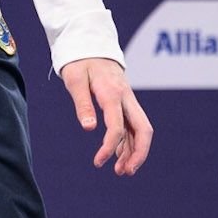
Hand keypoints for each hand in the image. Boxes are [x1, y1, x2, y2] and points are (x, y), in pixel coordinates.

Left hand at [59, 58, 152, 176]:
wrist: (91, 44)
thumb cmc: (80, 61)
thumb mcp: (75, 79)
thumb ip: (82, 103)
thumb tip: (88, 128)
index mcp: (113, 93)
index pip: (117, 126)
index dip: (109, 147)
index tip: (98, 162)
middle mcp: (126, 98)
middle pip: (143, 129)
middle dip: (139, 153)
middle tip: (125, 173)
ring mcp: (129, 100)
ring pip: (140, 129)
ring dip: (134, 151)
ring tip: (120, 170)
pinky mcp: (126, 102)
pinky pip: (133, 125)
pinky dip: (129, 142)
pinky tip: (119, 155)